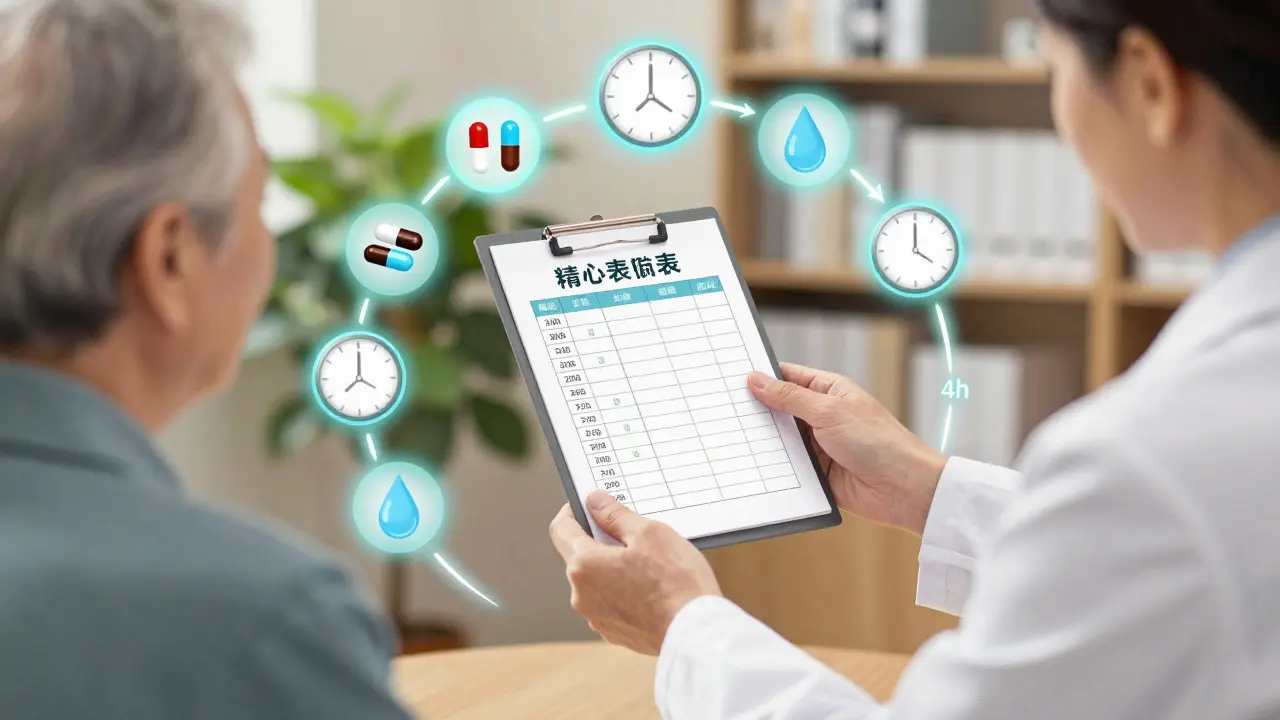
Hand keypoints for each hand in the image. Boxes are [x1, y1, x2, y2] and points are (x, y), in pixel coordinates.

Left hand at [550, 492, 720, 655]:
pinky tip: (652, 588)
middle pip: (581, 557)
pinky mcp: (615, 633)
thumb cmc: (675, 582)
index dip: (573, 511)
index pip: (561, 529)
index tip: (588, 505)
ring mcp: (597, 618)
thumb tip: (595, 502)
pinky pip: (612, 603)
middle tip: (634, 534)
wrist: (695, 632)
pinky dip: (625, 592)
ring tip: (651, 565)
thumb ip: (615, 515)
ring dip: (615, 568)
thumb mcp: (648, 533)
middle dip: (602, 542)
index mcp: (584, 566)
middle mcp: (582, 596)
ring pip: (598, 581)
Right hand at [748, 364, 946, 535]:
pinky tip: (751, 464)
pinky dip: (773, 466)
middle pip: (780, 409)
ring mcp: (819, 445)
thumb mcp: (829, 412)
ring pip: (780, 439)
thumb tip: (757, 380)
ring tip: (730, 437)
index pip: (788, 377)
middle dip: (757, 411)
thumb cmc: (879, 443)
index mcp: (829, 391)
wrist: (903, 490)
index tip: (733, 377)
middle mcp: (822, 416)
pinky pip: (787, 467)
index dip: (762, 376)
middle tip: (724, 409)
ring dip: (764, 441)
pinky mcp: (816, 473)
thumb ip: (790, 398)